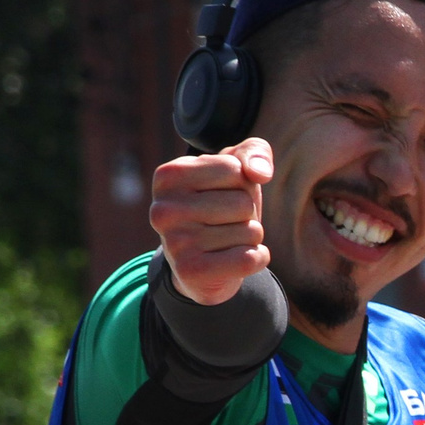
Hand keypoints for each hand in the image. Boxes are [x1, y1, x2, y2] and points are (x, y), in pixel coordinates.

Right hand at [150, 139, 271, 305]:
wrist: (202, 267)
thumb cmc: (221, 208)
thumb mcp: (236, 171)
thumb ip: (254, 152)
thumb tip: (260, 172)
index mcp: (169, 175)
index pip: (234, 168)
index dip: (242, 183)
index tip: (222, 194)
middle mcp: (164, 209)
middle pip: (243, 202)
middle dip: (247, 214)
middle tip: (225, 223)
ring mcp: (175, 242)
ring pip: (250, 232)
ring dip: (249, 237)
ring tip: (226, 241)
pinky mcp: (192, 272)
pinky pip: (250, 259)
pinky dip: (257, 259)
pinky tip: (235, 261)